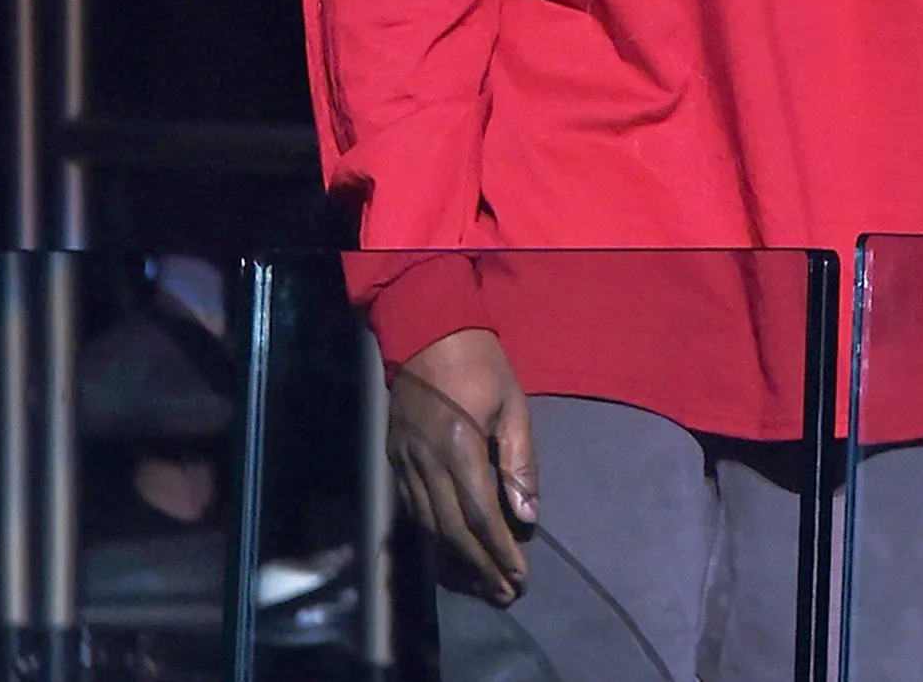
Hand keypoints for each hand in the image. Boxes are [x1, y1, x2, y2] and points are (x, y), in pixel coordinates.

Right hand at [388, 328, 536, 602]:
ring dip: (456, 561)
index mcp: (460, 446)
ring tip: (481, 584)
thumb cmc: (479, 362)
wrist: (426, 328)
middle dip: (480, 567)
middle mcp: (426, 462)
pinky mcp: (394, 459)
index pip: (481, 515)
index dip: (500, 550)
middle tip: (504, 594)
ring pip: (429, 526)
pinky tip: (449, 551)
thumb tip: (528, 514)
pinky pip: (413, 510)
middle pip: (453, 531)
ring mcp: (405, 462)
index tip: (520, 575)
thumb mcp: (513, 402)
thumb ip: (520, 459)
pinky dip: (433, 536)